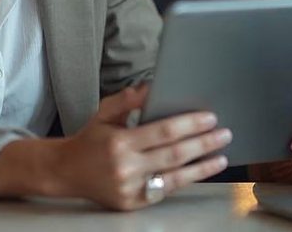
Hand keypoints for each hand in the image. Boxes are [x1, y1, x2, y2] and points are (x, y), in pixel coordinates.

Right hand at [0, 85, 229, 209]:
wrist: (66, 172)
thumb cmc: (90, 139)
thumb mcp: (104, 113)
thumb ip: (128, 101)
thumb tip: (152, 87)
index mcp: (120, 142)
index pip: (164, 132)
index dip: (190, 124)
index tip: (210, 118)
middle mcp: (126, 168)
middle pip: (175, 155)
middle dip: (204, 144)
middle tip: (225, 134)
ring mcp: (130, 189)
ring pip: (175, 178)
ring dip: (202, 167)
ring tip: (222, 157)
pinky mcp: (132, 203)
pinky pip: (164, 191)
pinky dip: (184, 180)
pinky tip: (199, 171)